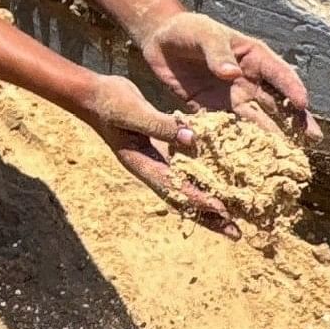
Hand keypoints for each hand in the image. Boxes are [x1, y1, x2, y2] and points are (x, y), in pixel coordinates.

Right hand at [71, 76, 238, 237]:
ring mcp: (156, 160)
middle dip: (208, 217)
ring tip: (235, 217)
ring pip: (186, 187)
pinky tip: (222, 180)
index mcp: (140, 163)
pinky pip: (186, 169)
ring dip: (209, 202)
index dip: (198, 199)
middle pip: (182, 199)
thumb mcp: (133, 111)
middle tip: (236, 233)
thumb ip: (160, 125)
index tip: (223, 210)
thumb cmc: (109, 102)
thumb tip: (193, 139)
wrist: (93, 95)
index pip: (173, 187)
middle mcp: (151, 167)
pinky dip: (204, 177)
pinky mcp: (162, 149)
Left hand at [137, 10, 319, 143]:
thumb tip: (232, 74)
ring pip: (258, 120)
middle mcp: (250, 81)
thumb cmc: (188, 30)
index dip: (292, 88)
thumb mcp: (203, 33)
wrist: (161, 42)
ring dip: (272, 136)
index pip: (279, 73)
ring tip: (287, 154)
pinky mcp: (214, 112)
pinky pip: (229, 129)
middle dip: (296, 119)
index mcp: (255, 57)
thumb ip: (216, 51)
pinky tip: (248, 159)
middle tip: (312, 138)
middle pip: (278, 102)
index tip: (303, 103)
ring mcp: (234, 99)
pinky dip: (238, 143)